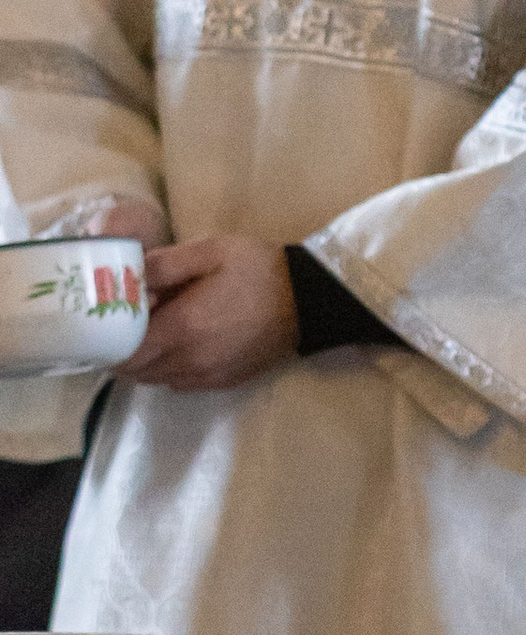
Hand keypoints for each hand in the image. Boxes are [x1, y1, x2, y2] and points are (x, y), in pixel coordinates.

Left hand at [121, 237, 296, 389]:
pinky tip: (181, 345)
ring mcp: (206, 376)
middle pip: (136, 371)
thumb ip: (165, 263)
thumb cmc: (259, 271)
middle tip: (127, 324)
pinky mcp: (222, 382)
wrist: (309, 301)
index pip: (125, 353)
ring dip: (146, 361)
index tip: (107, 322)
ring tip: (154, 333)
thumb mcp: (211, 251)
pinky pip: (179, 383)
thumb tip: (129, 273)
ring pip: (156, 379)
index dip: (108, 342)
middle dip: (123, 351)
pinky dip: (169, 369)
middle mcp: (189, 361)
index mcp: (182, 328)